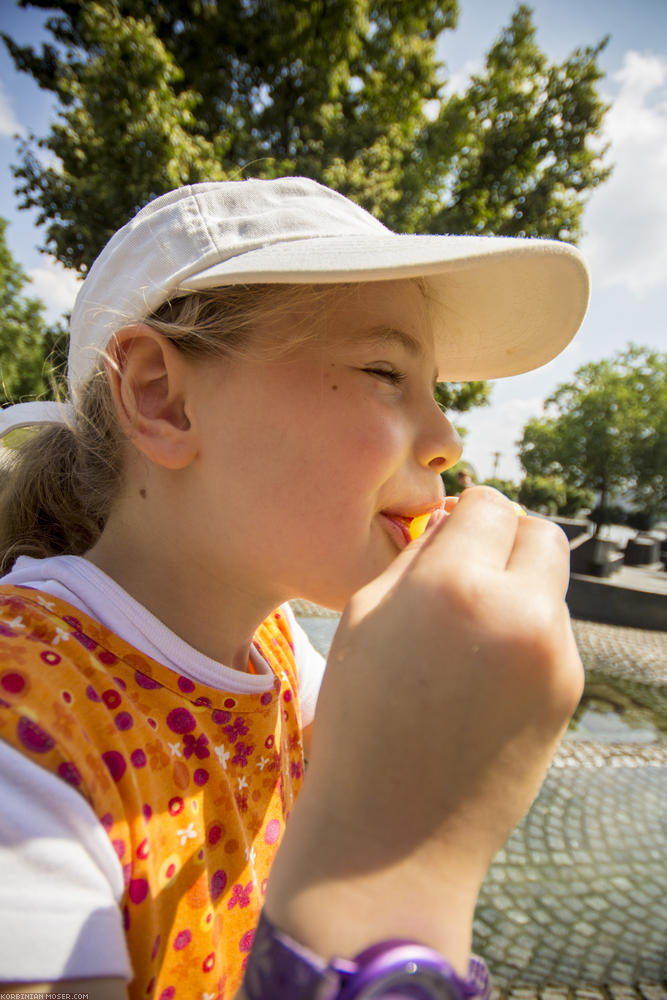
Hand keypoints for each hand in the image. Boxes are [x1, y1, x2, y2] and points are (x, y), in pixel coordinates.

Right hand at [264, 487, 582, 969]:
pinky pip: (552, 634)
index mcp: (455, 586)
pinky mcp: (568, 693)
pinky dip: (524, 635)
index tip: (449, 532)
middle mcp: (519, 612)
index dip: (466, 513)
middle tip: (469, 569)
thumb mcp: (363, 617)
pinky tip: (482, 676)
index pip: (490, 504)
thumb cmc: (359, 721)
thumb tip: (454, 523)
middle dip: (507, 539)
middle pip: (542, 532)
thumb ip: (416, 558)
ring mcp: (553, 656)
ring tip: (467, 637)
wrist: (392, 835)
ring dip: (517, 589)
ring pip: (549, 585)